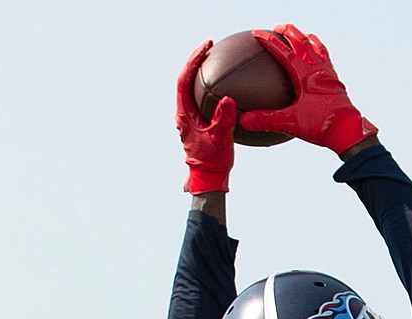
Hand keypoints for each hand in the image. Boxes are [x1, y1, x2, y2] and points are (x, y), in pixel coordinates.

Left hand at [175, 40, 237, 194]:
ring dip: (200, 71)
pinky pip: (202, 98)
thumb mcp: (220, 139)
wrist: (208, 179)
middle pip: (185, 79)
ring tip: (213, 59)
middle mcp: (183, 113)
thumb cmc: (212, 162)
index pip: (184, 80)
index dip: (192, 61)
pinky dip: (210, 87)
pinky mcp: (198, 122)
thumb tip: (227, 99)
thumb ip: (223, 119)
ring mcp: (190, 118)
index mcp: (184, 114)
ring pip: (192, 88)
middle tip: (208, 46)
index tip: (205, 47)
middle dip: (195, 60)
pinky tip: (225, 85)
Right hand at [240, 24, 376, 154]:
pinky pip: (327, 60)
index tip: (257, 33)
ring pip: (317, 47)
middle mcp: (317, 69)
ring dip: (307, 38)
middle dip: (289, 31)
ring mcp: (328, 74)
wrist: (348, 131)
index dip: (269, 41)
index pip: (283, 51)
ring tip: (301, 35)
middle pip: (302, 41)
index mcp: (304, 73)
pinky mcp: (336, 82)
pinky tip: (318, 58)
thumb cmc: (321, 125)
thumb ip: (266, 120)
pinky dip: (321, 52)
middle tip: (278, 27)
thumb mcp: (290, 122)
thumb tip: (244, 120)